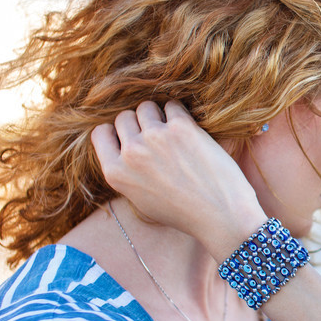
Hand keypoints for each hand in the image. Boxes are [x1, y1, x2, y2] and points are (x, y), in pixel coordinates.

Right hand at [91, 100, 267, 257]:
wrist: (221, 216)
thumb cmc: (185, 212)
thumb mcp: (142, 200)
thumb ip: (127, 173)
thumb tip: (124, 146)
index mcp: (115, 173)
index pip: (100, 133)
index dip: (117, 133)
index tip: (133, 138)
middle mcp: (131, 153)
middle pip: (124, 117)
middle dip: (139, 123)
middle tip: (159, 137)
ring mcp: (155, 138)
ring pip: (146, 107)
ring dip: (159, 115)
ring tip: (174, 131)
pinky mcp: (181, 128)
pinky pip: (173, 105)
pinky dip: (180, 113)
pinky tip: (189, 129)